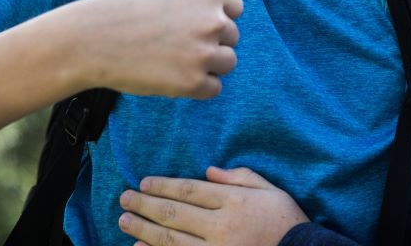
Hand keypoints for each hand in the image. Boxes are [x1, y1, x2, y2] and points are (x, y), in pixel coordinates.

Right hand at [74, 0, 242, 98]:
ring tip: (174, 62)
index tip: (196, 25)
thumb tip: (218, 26)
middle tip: (176, 46)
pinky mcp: (194, 82)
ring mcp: (205, 52)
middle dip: (210, 43)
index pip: (235, 9)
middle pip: (232, 38)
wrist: (91, 40)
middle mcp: (213, 21)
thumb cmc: (122, 15)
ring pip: (227, 63)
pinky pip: (214, 88)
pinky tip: (171, 78)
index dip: (217, 18)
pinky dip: (197, 87)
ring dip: (207, 66)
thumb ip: (195, 9)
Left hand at [118, 166, 308, 245]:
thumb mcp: (270, 190)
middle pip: (175, 213)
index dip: (164, 185)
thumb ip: (240, 177)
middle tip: (124, 197)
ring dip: (144, 228)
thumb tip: (208, 171)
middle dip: (146, 204)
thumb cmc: (287, 221)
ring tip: (123, 219)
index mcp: (235, 201)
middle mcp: (222, 225)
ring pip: (171, 239)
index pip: (190, 190)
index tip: (144, 182)